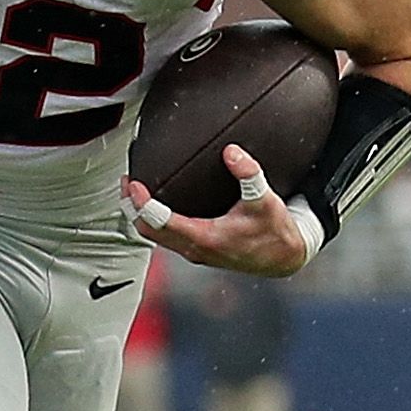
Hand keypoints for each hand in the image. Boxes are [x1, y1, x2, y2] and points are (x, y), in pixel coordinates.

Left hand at [127, 145, 318, 275]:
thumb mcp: (265, 200)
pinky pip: (163, 237)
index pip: (161, 221)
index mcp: (205, 237)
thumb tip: (232, 152)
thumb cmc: (275, 232)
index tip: (133, 183)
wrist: (284, 259)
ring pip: (153, 236)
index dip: (142, 202)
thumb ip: (249, 174)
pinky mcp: (196, 251)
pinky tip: (155, 203)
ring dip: (139, 214)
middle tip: (126, 182)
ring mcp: (193, 252)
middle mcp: (193, 249)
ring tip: (133, 190)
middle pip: (147, 230)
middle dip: (131, 207)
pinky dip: (153, 220)